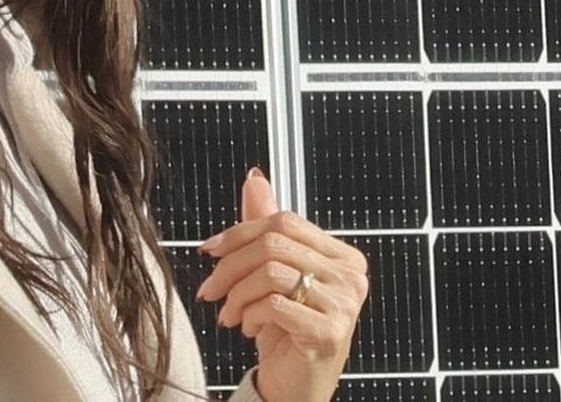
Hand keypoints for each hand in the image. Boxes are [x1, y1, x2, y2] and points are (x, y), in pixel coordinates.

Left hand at [192, 168, 367, 401]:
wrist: (296, 385)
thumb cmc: (286, 330)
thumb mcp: (272, 275)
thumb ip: (265, 228)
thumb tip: (254, 179)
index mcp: (341, 255)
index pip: (284, 221)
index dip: (239, 232)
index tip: (209, 250)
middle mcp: (351, 275)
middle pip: (274, 243)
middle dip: (230, 266)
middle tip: (210, 290)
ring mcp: (345, 304)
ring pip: (271, 272)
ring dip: (237, 295)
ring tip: (229, 314)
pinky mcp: (331, 332)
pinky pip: (274, 305)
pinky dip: (250, 315)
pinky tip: (249, 328)